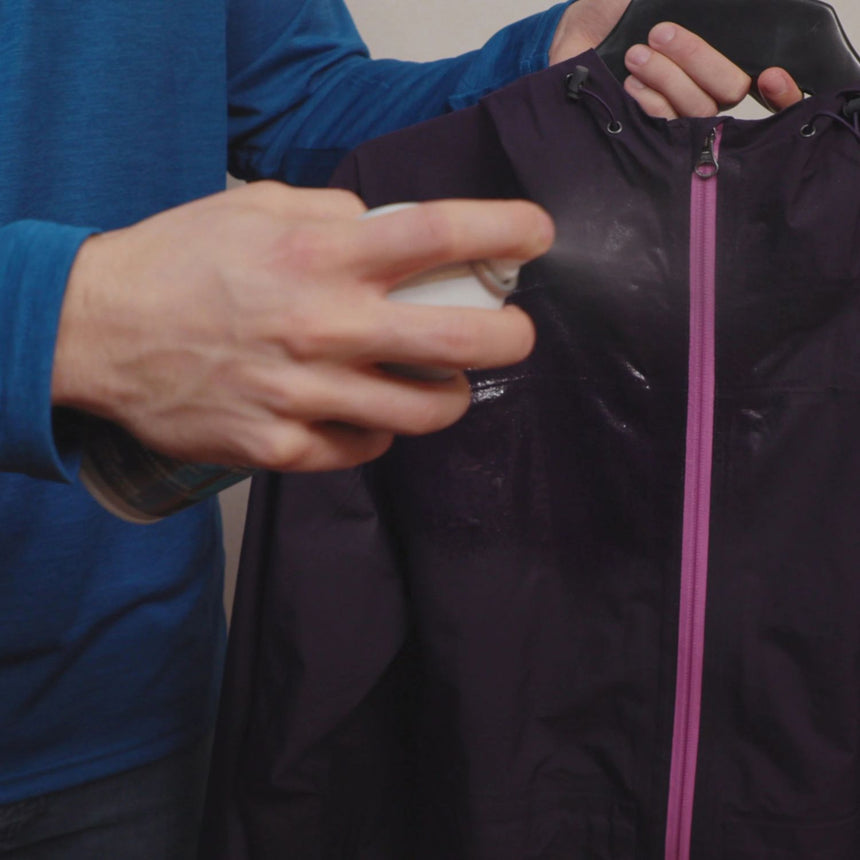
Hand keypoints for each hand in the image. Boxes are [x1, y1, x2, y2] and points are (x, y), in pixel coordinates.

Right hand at [52, 184, 552, 471]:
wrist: (99, 332)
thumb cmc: (178, 262)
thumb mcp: (255, 207)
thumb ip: (334, 212)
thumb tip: (390, 229)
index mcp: (321, 255)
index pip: (439, 236)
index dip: (505, 232)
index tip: (536, 235)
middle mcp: (323, 327)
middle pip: (460, 342)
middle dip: (511, 338)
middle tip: (514, 333)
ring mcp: (304, 395)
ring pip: (424, 411)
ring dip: (449, 395)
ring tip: (442, 380)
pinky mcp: (281, 446)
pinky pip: (364, 447)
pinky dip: (378, 428)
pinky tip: (364, 410)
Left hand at [549, 0, 803, 117]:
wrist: (570, 39)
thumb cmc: (610, 16)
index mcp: (713, 60)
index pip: (759, 82)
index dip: (779, 90)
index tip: (772, 74)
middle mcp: (700, 91)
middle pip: (727, 92)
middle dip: (698, 59)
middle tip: (659, 34)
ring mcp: (674, 117)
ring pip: (695, 110)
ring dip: (667, 78)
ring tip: (635, 54)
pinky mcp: (645, 135)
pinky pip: (661, 128)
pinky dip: (648, 103)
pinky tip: (629, 84)